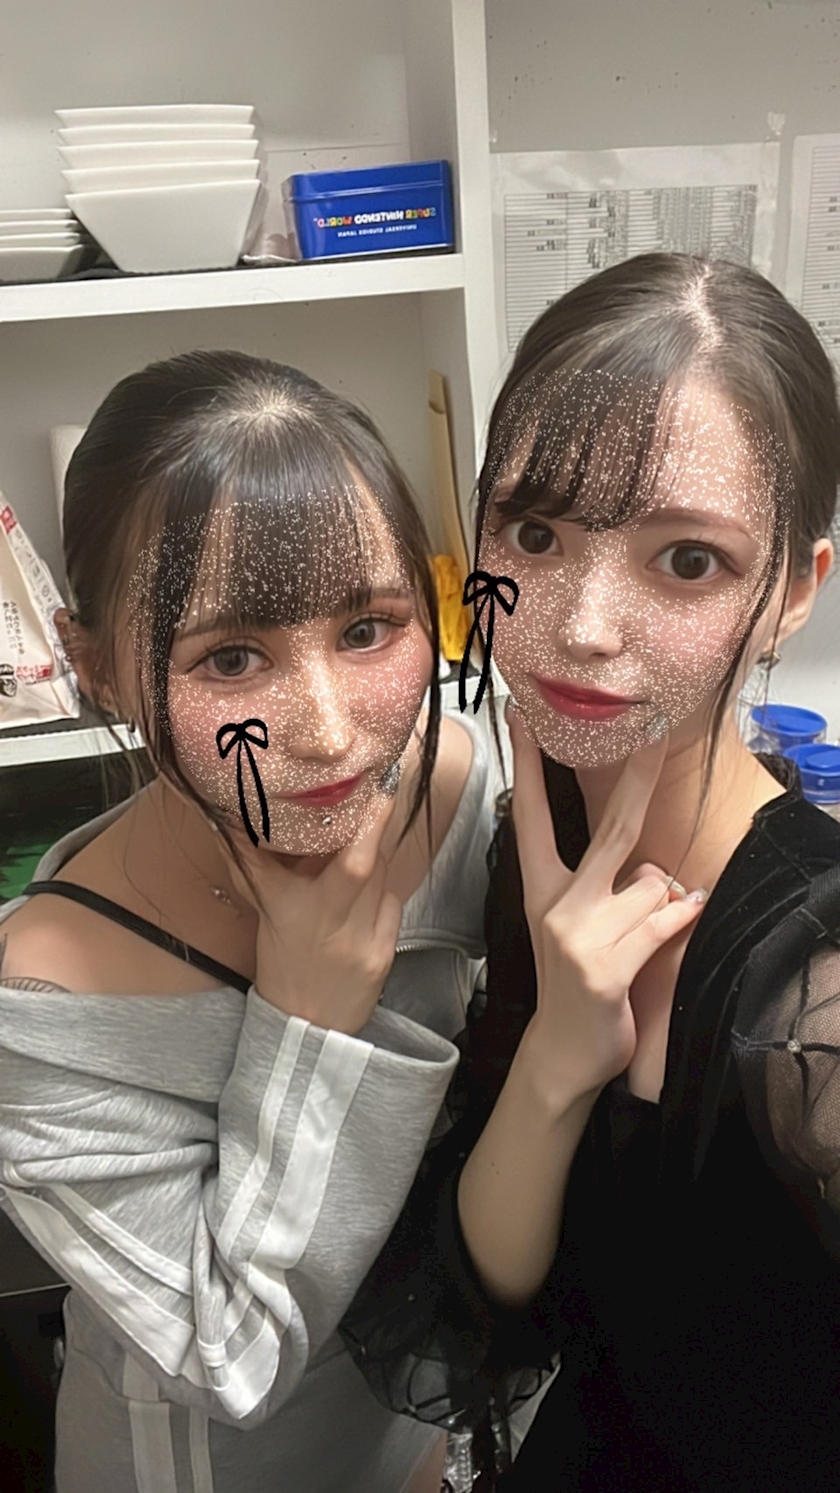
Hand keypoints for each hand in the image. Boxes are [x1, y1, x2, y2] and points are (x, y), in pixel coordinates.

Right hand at [221, 802, 402, 1034]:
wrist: (307, 1028)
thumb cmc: (284, 961)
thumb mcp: (266, 911)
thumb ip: (258, 862)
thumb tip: (234, 813)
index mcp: (285, 906)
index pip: (293, 854)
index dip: (322, 820)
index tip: (352, 782)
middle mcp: (323, 922)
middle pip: (358, 862)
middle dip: (374, 820)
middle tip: (381, 785)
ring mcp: (358, 940)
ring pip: (379, 877)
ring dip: (372, 856)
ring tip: (358, 851)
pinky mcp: (382, 954)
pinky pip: (391, 903)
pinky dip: (382, 892)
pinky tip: (366, 899)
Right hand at [508, 707, 705, 1107]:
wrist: (562, 1052)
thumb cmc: (578, 980)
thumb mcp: (575, 924)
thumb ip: (606, 886)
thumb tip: (655, 868)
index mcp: (540, 886)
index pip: (531, 814)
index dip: (526, 762)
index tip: (523, 716)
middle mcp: (555, 903)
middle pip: (610, 828)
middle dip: (637, 777)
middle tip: (654, 730)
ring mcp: (578, 935)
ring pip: (654, 885)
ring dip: (665, 905)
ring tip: (641, 936)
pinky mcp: (606, 966)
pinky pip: (665, 923)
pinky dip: (680, 923)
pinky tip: (673, 932)